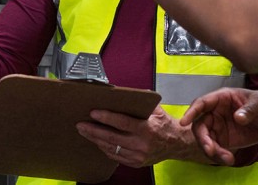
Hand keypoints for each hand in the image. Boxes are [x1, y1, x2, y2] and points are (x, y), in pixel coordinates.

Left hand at [76, 106, 206, 167]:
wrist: (176, 144)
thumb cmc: (165, 125)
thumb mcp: (157, 110)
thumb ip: (142, 103)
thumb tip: (124, 94)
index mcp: (146, 129)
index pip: (122, 123)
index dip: (106, 118)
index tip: (93, 113)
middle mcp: (141, 144)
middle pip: (111, 138)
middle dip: (93, 130)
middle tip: (81, 124)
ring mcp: (138, 156)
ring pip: (110, 148)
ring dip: (95, 139)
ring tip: (85, 132)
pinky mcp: (135, 163)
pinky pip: (115, 156)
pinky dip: (104, 148)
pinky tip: (97, 141)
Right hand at [179, 88, 257, 165]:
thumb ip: (249, 110)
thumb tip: (238, 117)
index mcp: (221, 98)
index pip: (202, 103)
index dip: (192, 112)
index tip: (185, 122)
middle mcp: (215, 112)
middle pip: (200, 125)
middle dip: (203, 139)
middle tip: (211, 150)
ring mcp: (218, 126)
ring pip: (206, 139)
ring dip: (212, 150)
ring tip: (227, 158)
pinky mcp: (223, 139)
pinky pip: (215, 148)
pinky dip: (219, 155)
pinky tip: (229, 159)